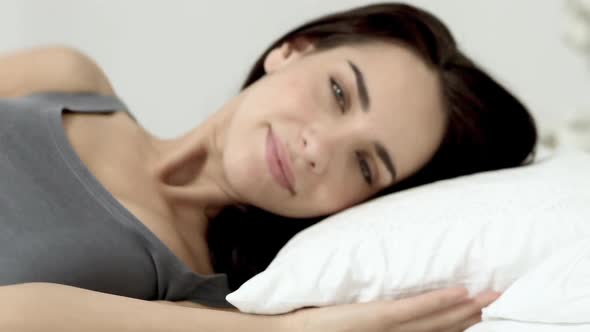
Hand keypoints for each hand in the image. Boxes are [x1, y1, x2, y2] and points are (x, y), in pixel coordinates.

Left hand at [280, 288, 499, 331]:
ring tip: (492, 297)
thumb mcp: (358, 328)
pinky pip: (414, 310)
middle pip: (445, 328)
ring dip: (467, 309)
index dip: (461, 323)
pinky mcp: (377, 319)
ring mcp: (389, 329)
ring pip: (437, 320)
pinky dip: (438, 302)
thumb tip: (397, 312)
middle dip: (475, 317)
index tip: (483, 313)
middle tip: (503, 303)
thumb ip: (380, 323)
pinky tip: (460, 293)